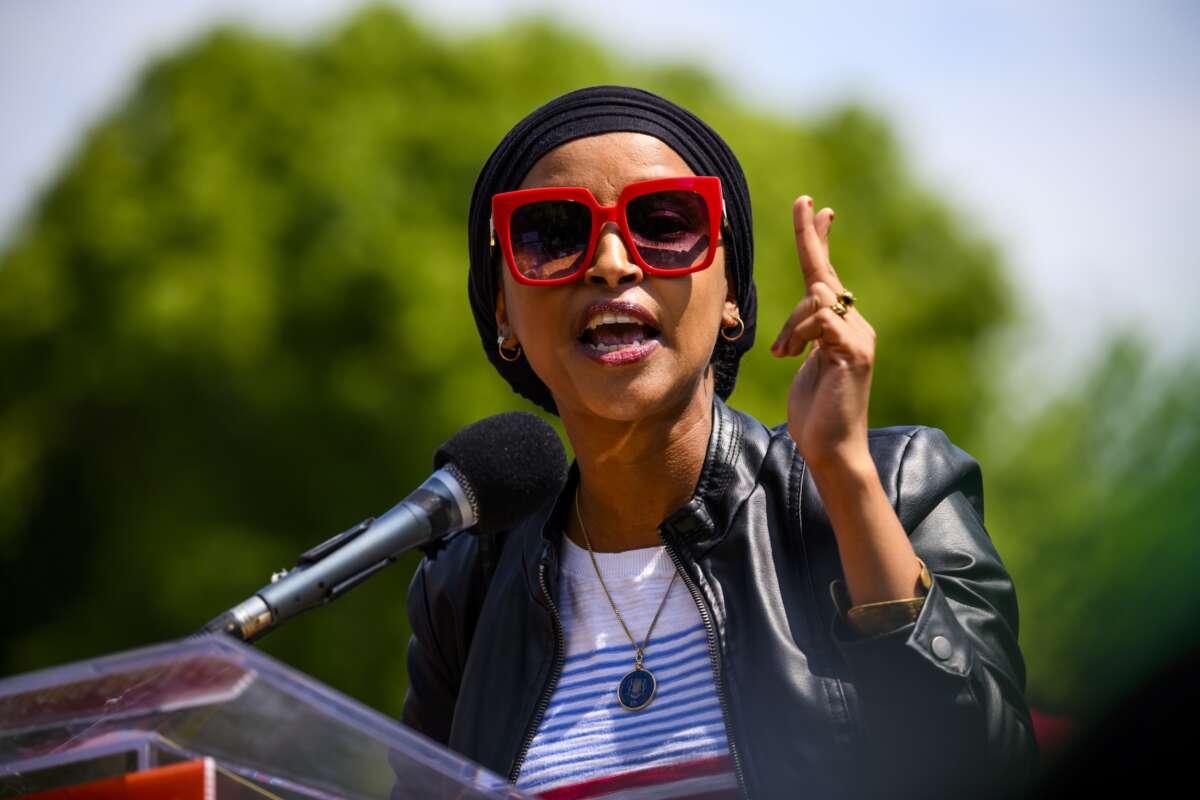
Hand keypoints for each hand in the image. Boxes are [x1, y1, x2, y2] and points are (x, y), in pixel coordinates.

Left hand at [770, 197, 875, 469]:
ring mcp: (859, 337)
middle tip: (804, 202)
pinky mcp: (854, 351)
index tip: (814, 209)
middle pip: (824, 275)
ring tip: (783, 354)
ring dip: (791, 324)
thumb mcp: (805, 366)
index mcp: (842, 328)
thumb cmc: (816, 415)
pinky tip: (792, 355)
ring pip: (816, 297)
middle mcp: (856, 326)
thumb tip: (797, 324)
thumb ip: (805, 339)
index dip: (819, 241)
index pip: (828, 276)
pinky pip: (820, 318)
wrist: (832, 450)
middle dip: (811, 237)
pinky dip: (800, 332)